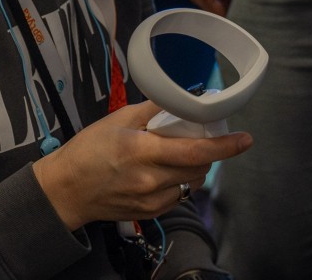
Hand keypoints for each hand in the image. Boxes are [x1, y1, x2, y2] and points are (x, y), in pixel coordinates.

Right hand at [32, 101, 251, 230]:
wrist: (66, 189)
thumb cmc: (88, 151)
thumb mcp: (118, 120)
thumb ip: (152, 109)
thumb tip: (180, 98)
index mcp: (142, 152)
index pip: (195, 151)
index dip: (224, 146)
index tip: (245, 139)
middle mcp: (150, 180)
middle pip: (199, 168)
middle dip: (207, 152)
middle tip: (198, 137)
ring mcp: (151, 200)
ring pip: (191, 183)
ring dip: (194, 167)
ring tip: (176, 153)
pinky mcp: (150, 212)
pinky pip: (179, 195)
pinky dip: (180, 181)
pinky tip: (163, 170)